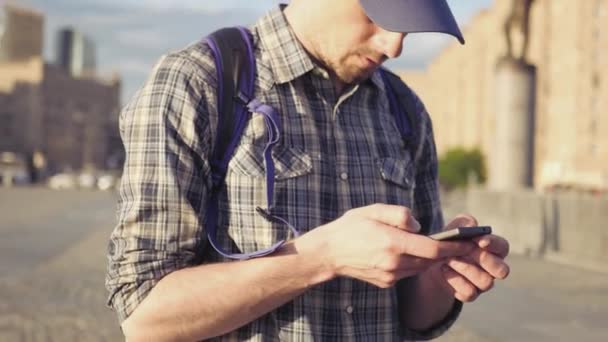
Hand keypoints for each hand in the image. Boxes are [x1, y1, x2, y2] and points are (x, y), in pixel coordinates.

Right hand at [296, 204, 474, 287]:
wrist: (329, 253)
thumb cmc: (351, 226)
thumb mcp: (374, 210)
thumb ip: (400, 215)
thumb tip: (420, 226)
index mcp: (392, 243)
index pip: (432, 249)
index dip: (453, 247)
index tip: (467, 242)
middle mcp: (393, 263)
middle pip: (430, 261)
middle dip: (445, 253)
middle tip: (459, 243)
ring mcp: (390, 276)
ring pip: (420, 268)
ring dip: (428, 258)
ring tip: (434, 246)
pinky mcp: (386, 282)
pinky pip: (407, 272)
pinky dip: (413, 263)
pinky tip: (408, 252)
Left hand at [432, 215, 510, 301]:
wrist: (430, 262)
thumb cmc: (448, 242)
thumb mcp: (452, 228)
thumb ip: (463, 222)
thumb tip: (472, 225)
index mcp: (493, 249)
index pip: (503, 247)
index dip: (494, 244)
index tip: (480, 241)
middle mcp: (492, 268)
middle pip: (502, 270)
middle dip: (483, 260)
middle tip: (464, 250)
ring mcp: (483, 283)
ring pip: (486, 282)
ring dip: (466, 268)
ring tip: (449, 258)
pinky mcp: (470, 294)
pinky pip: (470, 293)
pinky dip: (455, 281)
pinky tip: (444, 270)